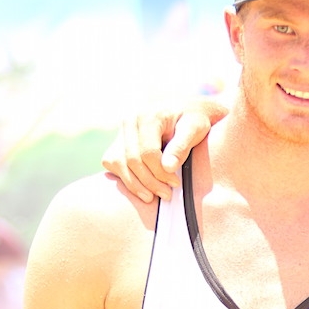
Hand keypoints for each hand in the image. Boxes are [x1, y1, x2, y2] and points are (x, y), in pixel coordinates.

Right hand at [101, 98, 227, 202]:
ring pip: (118, 162)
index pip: (148, 152)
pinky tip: (141, 188)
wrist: (186, 110)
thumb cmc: (194, 120)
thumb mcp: (196, 129)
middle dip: (149, 181)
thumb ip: (182, 146)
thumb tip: (168, 167)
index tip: (175, 184)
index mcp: (149, 115)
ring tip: (152, 197)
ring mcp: (121, 130)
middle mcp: (130, 120)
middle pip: (132, 159)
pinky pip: (112, 162)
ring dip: (134, 184)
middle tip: (166, 195)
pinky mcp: (118, 139)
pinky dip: (124, 177)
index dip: (160, 172)